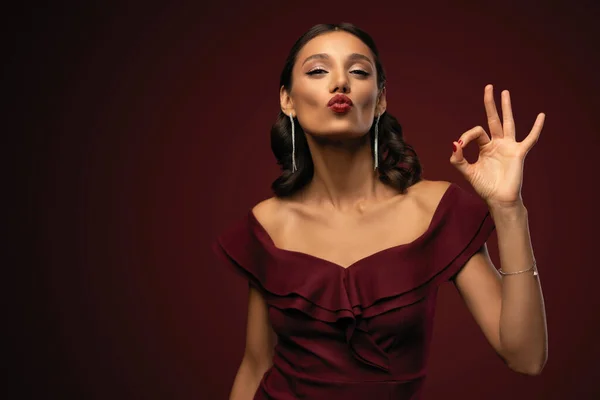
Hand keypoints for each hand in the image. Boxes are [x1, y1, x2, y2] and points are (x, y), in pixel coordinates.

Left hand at [449, 84, 544, 208]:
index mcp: (485, 147)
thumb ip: (458, 159)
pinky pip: (530, 138)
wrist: (499, 199)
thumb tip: (453, 143)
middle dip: (490, 103)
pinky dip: (536, 128)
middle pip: (493, 119)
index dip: (466, 136)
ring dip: (506, 108)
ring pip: (508, 123)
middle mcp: (497, 144)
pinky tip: (541, 115)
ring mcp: (509, 147)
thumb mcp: (467, 172)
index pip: (476, 133)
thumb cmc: (485, 187)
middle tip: (488, 87)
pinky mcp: (519, 153)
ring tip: (504, 92)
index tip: (460, 145)